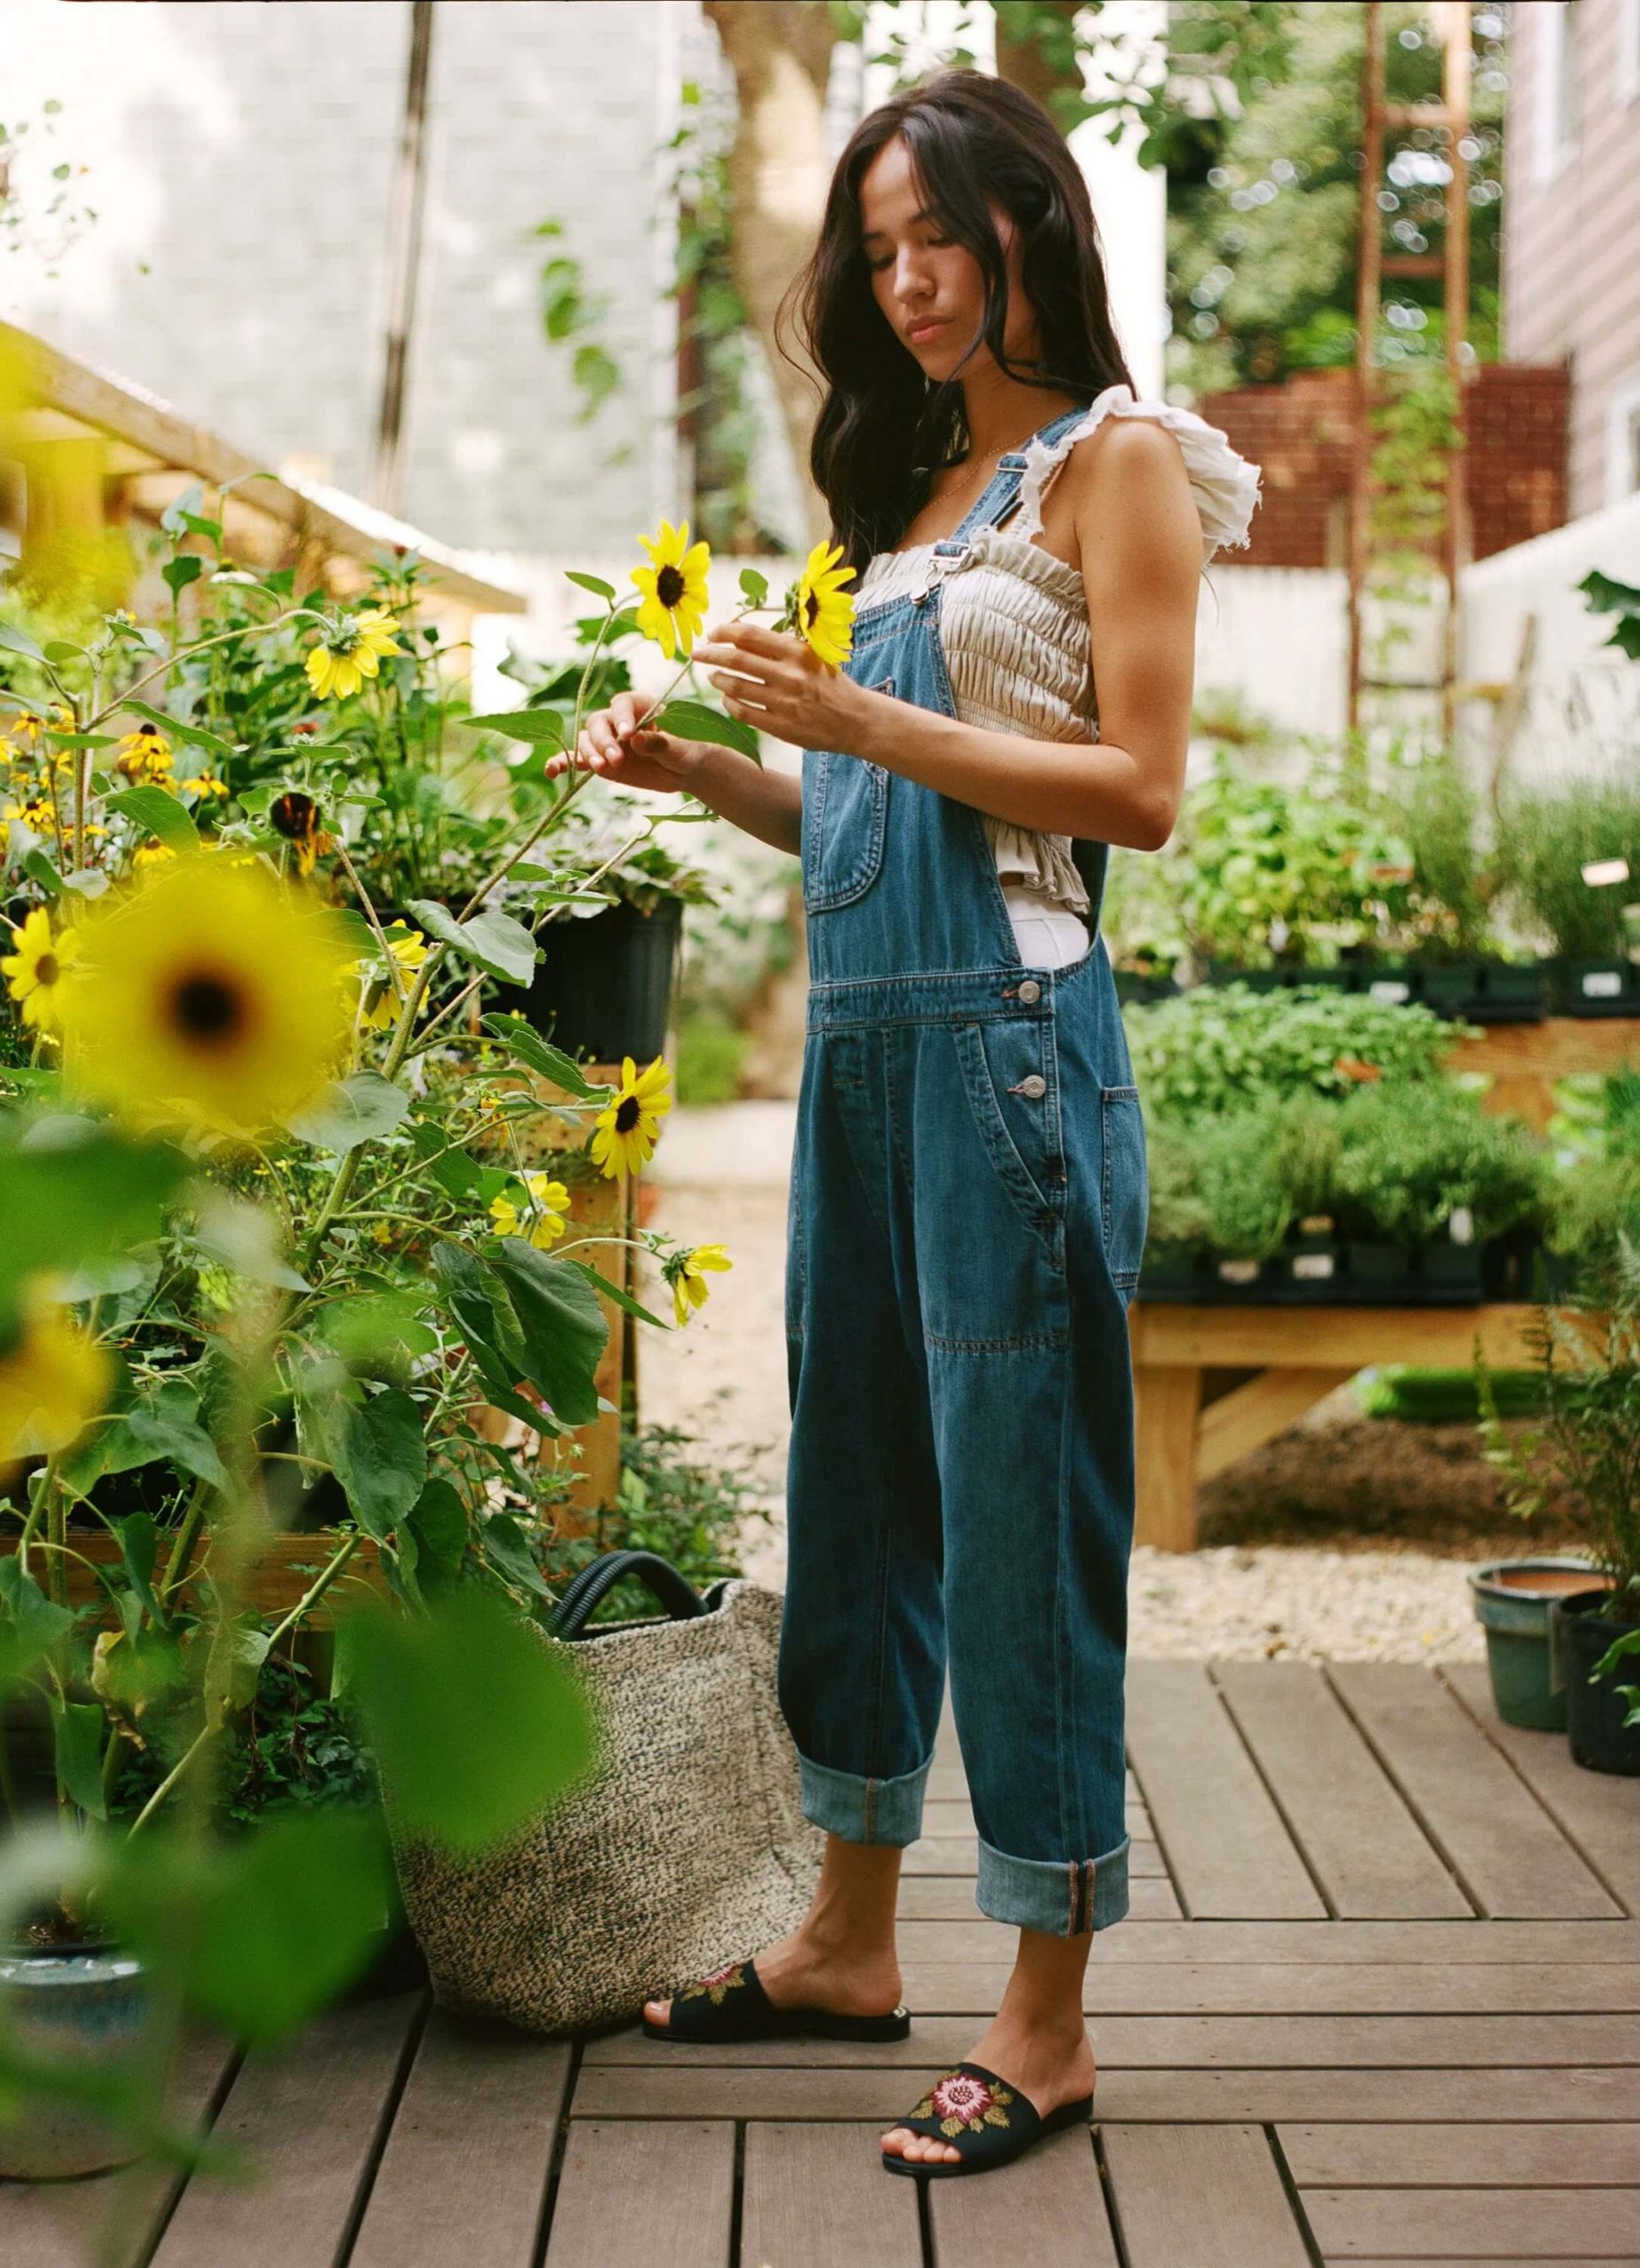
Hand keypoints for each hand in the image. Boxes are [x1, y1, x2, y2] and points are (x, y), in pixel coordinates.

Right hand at [544, 690, 708, 795]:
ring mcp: (605, 739)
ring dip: (589, 753)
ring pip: (586, 739)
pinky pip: (576, 759)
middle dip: (604, 741)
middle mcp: (617, 719)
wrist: (680, 771)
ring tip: (604, 768)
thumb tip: (636, 739)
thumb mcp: (679, 749)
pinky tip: (551, 772)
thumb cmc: (684, 752)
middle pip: (599, 722)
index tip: (628, 734)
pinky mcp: (598, 759)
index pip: (622, 704)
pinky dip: (562, 763)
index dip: (622, 717)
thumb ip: (660, 744)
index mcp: (639, 705)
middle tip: (616, 760)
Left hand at [692, 622, 867, 754]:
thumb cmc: (831, 683)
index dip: (725, 632)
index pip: (749, 635)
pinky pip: (744, 712)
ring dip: (718, 679)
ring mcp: (784, 702)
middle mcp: (789, 675)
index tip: (712, 634)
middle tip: (698, 653)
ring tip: (713, 676)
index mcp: (797, 651)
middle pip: (737, 659)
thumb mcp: (813, 655)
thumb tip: (741, 635)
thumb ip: (781, 646)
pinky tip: (727, 699)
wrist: (856, 720)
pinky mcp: (781, 726)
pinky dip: (730, 704)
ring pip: (736, 686)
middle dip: (711, 654)